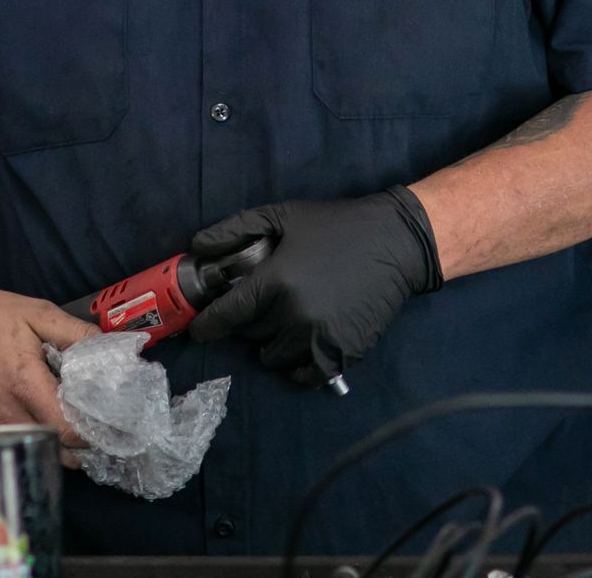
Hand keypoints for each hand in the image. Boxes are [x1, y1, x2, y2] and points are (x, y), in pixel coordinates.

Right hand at [0, 282, 96, 465]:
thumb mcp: (37, 313)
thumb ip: (76, 332)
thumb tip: (110, 347)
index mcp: (25, 387)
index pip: (69, 433)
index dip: (92, 431)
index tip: (104, 422)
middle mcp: (5, 414)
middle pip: (55, 450)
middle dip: (79, 443)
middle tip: (90, 423)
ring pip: (33, 450)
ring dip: (55, 444)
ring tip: (66, 422)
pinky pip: (11, 443)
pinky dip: (28, 438)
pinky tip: (35, 418)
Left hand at [187, 187, 441, 386]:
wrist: (395, 244)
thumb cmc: (335, 226)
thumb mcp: (283, 216)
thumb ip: (235, 230)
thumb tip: (196, 246)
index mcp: (276, 281)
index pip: (226, 316)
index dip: (207, 325)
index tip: (199, 329)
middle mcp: (294, 315)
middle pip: (249, 336)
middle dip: (247, 323)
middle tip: (261, 305)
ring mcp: (319, 339)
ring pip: (273, 358)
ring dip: (272, 343)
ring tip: (286, 321)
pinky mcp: (342, 355)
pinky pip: (303, 376)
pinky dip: (297, 365)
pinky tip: (302, 344)